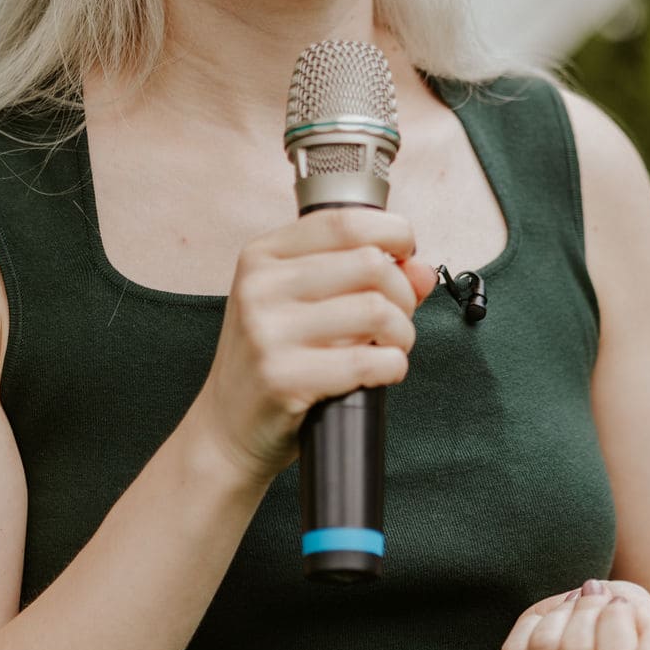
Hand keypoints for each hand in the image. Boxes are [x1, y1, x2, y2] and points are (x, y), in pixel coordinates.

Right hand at [193, 208, 434, 486]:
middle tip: (395, 317)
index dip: (392, 232)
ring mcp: (268, 332)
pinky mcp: (283, 377)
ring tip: (389, 346)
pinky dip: (392, 366)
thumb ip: (364, 278)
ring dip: (401, 333)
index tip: (405, 253)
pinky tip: (381, 371)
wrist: (226, 428)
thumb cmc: (273, 360)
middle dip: (402, 293)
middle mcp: (260, 286)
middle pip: (370, 264)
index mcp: (263, 256)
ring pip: (376, 310)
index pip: (344, 221)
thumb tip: (422, 270)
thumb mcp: (304, 305)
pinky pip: (370, 360)